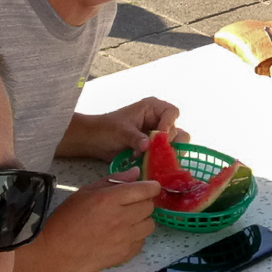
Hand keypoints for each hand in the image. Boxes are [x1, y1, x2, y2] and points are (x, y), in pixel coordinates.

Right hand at [26, 167, 160, 271]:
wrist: (54, 251)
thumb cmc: (67, 218)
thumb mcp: (86, 191)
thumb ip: (114, 180)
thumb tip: (136, 173)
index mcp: (110, 199)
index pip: (146, 190)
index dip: (152, 187)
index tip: (149, 187)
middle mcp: (121, 218)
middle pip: (149, 207)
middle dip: (144, 203)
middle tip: (131, 205)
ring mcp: (124, 238)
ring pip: (149, 225)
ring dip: (142, 221)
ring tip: (128, 221)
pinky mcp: (123, 254)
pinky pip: (142, 242)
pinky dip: (136, 238)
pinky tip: (123, 236)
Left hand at [64, 97, 186, 160]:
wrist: (94, 141)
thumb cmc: (106, 129)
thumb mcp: (121, 131)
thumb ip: (135, 138)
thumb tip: (148, 146)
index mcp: (153, 108)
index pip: (172, 113)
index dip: (169, 125)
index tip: (160, 137)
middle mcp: (159, 120)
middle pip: (177, 130)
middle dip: (169, 142)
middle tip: (157, 151)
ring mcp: (157, 135)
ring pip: (174, 145)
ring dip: (165, 153)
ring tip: (151, 158)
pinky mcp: (154, 148)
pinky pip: (165, 155)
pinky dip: (160, 161)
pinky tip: (149, 164)